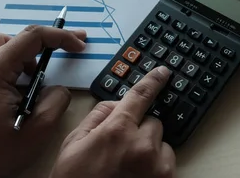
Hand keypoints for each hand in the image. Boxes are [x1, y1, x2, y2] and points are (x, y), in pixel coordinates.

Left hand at [0, 25, 85, 177]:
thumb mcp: (36, 132)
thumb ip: (56, 101)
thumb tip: (58, 89)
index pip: (32, 37)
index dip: (61, 37)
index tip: (78, 45)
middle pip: (11, 39)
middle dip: (37, 48)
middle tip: (54, 63)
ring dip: (20, 60)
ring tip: (30, 85)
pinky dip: (6, 72)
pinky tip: (13, 96)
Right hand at [50, 66, 175, 177]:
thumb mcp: (73, 145)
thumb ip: (97, 117)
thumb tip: (117, 104)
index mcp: (117, 131)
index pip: (141, 95)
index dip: (153, 81)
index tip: (163, 72)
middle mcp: (142, 145)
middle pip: (151, 121)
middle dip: (138, 129)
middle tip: (119, 148)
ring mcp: (157, 164)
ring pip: (160, 141)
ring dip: (148, 147)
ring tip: (126, 166)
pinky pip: (166, 159)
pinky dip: (155, 163)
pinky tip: (136, 175)